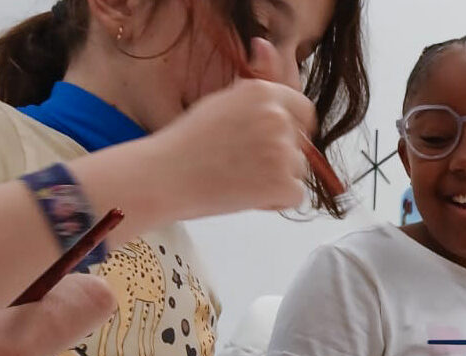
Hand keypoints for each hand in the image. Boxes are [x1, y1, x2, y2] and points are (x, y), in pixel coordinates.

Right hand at [134, 37, 317, 219]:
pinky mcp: (283, 182)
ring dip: (278, 179)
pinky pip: (295, 195)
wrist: (163, 176)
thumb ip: (253, 84)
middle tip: (246, 165)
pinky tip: (246, 195)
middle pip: (301, 142)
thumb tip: (265, 43)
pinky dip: (275, 201)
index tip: (279, 142)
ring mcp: (282, 150)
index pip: (303, 110)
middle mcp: (277, 116)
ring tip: (239, 179)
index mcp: (263, 93)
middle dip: (282, 156)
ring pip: (298, 170)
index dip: (293, 129)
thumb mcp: (221, 101)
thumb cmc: (185, 142)